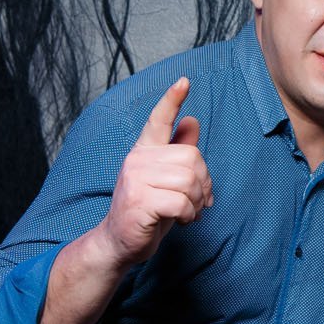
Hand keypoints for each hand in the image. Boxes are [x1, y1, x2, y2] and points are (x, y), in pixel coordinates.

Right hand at [95, 77, 212, 265]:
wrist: (119, 242)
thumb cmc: (147, 209)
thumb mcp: (165, 179)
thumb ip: (177, 150)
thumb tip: (192, 120)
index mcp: (144, 151)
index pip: (158, 120)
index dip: (172, 100)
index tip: (184, 81)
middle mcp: (137, 160)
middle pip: (191, 158)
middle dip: (203, 183)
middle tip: (200, 201)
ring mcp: (135, 180)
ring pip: (188, 181)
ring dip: (197, 202)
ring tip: (190, 212)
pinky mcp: (140, 202)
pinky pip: (181, 203)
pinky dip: (188, 215)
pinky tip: (181, 220)